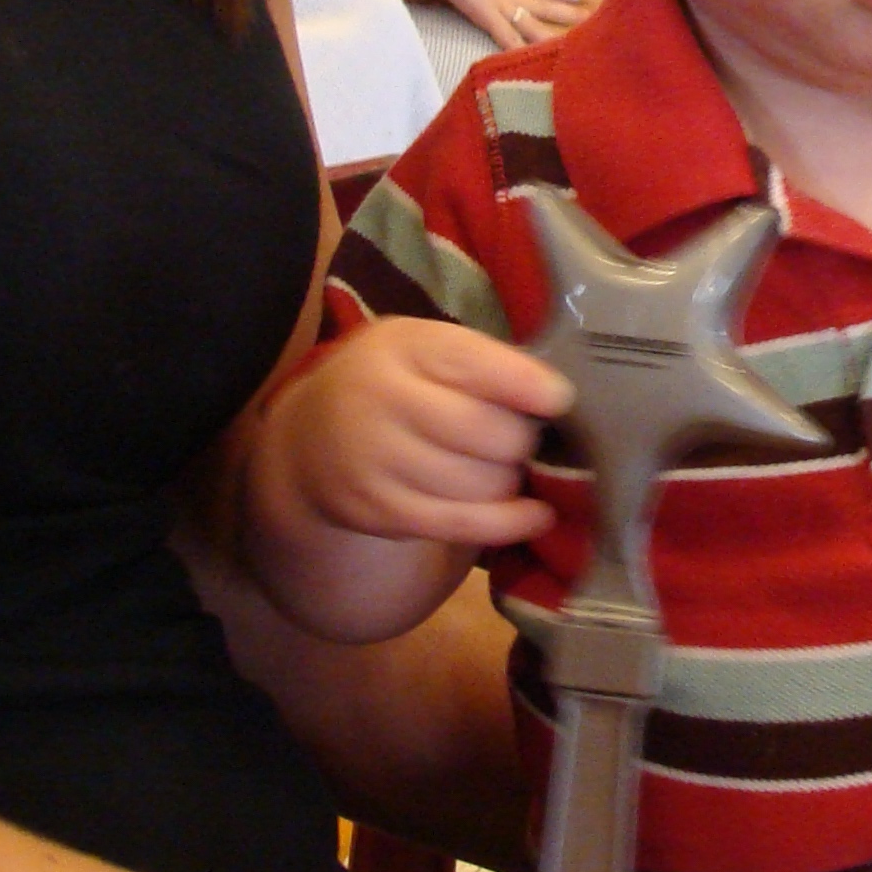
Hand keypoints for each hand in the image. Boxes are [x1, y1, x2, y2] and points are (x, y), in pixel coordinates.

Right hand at [279, 320, 566, 549]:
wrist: (312, 438)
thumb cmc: (395, 383)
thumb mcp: (427, 349)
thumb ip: (485, 363)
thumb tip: (557, 399)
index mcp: (403, 347)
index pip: (477, 366)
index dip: (530, 387)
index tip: (559, 399)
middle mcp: (380, 399)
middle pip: (489, 432)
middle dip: (521, 439)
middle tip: (519, 437)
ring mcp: (374, 460)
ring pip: (482, 483)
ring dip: (510, 479)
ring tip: (501, 466)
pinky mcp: (378, 512)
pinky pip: (462, 524)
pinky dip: (509, 522)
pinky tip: (535, 515)